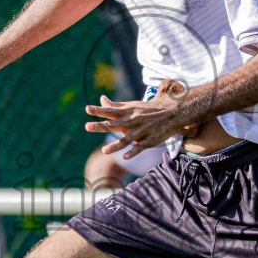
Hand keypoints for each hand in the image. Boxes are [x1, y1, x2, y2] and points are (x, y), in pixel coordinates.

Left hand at [84, 80, 201, 158]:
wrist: (171, 112)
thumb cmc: (148, 109)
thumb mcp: (131, 105)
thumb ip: (115, 105)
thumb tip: (101, 99)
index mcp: (127, 112)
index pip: (110, 111)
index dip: (98, 110)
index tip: (87, 108)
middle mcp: (132, 121)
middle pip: (113, 124)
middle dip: (101, 126)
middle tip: (87, 127)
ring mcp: (140, 131)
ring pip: (126, 139)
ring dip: (115, 145)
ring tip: (104, 151)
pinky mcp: (149, 140)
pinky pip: (139, 147)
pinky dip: (132, 153)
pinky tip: (124, 158)